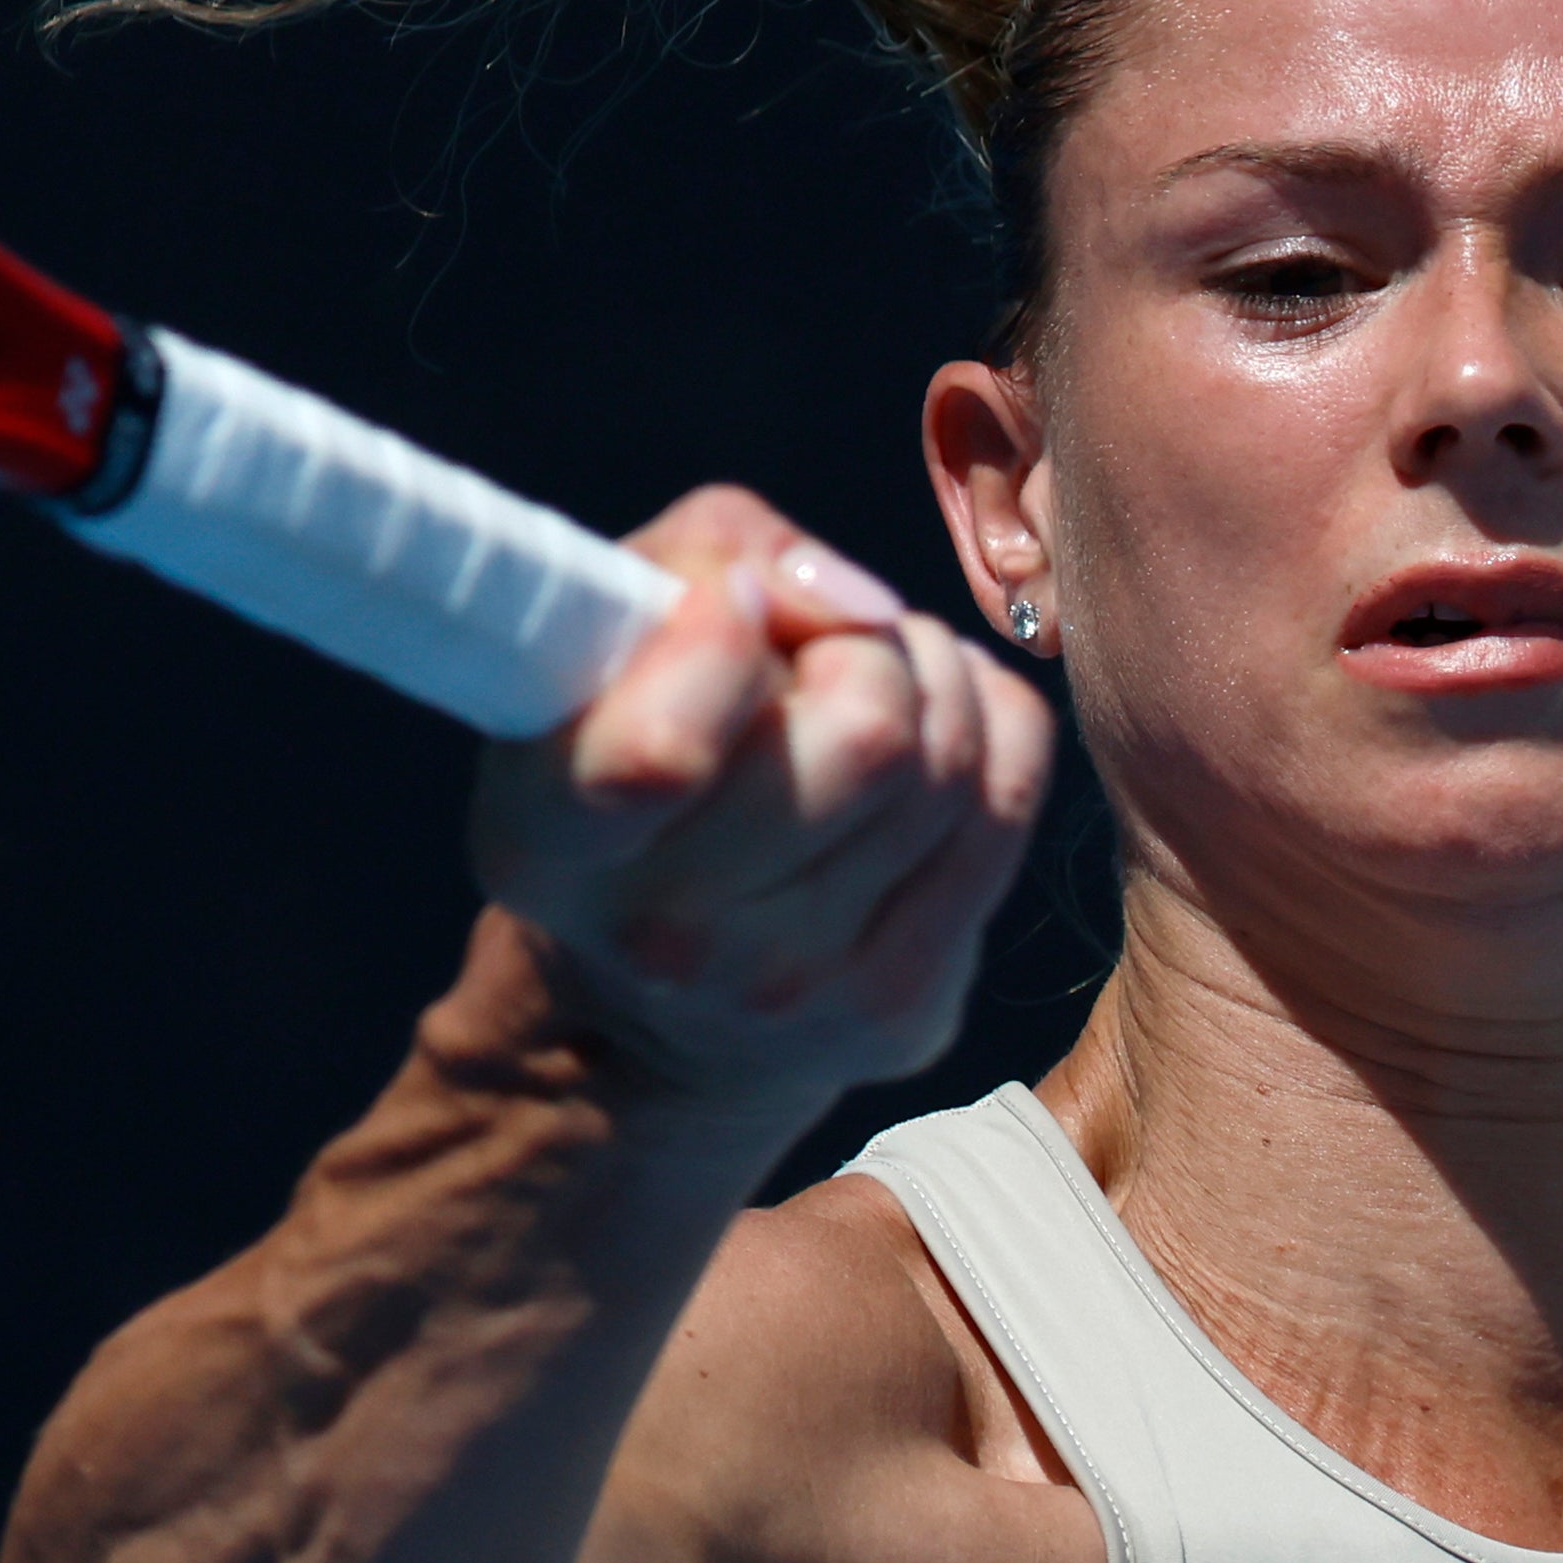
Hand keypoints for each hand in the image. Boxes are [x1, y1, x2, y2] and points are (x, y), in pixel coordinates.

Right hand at [468, 486, 1052, 1111]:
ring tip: (871, 688)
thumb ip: (707, 556)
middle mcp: (666, 936)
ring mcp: (796, 985)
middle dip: (862, 647)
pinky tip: (929, 739)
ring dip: (929, 677)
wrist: (655, 1001)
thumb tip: (854, 602)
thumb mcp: (607, 635)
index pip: (662, 754)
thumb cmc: (633, 750)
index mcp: (551, 841)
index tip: (729, 604)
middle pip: (869, 729)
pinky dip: (986, 727)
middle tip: (819, 657)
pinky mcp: (903, 1006)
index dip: (724, 636)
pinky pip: (1012, 792)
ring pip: (951, 751)